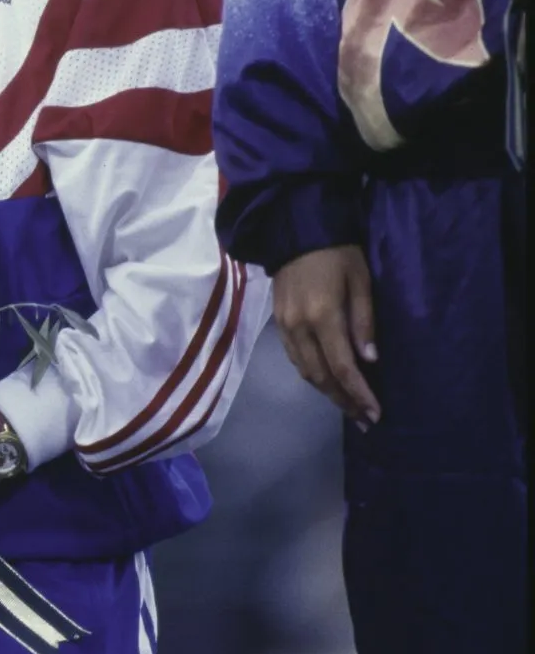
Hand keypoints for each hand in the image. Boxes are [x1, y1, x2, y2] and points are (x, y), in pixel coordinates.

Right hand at [273, 245, 379, 424]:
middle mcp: (300, 329)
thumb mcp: (361, 280)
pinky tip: (327, 383)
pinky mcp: (278, 325)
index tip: (375, 413)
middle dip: (344, 401)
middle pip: (322, 378)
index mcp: (323, 317)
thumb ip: (364, 321)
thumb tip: (369, 361)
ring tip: (349, 407)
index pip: (342, 367)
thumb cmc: (337, 252)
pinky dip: (313, 377)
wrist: (295, 232)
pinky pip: (296, 361)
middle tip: (365, 421)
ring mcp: (285, 329)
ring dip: (328, 394)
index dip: (359, 393)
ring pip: (306, 373)